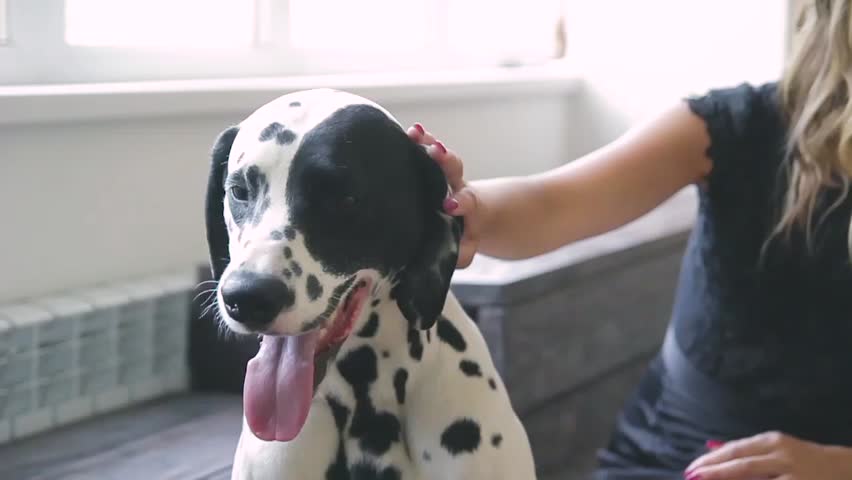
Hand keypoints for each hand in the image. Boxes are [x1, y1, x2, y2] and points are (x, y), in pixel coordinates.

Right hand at [407, 123, 482, 267]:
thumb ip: (462, 253)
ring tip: (415, 132)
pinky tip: (407, 130)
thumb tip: (455, 255)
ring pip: (437, 156)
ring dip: (426, 143)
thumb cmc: (459, 234)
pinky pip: (419, 151)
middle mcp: (454, 185)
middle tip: (437, 152)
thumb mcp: (464, 248)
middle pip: (454, 170)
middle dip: (445, 160)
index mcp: (466, 206)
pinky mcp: (424, 167)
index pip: (466, 202)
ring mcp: (439, 174)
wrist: (466, 217)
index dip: (460, 203)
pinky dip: (415, 140)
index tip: (450, 205)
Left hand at [685, 432, 851, 479]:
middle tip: (691, 478)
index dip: (711, 460)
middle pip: (741, 464)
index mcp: (771, 441)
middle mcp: (781, 454)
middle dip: (714, 472)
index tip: (690, 470)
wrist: (843, 468)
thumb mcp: (773, 449)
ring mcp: (793, 473)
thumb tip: (710, 445)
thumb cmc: (802, 459)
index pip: (735, 450)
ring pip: (753, 478)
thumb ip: (745, 450)